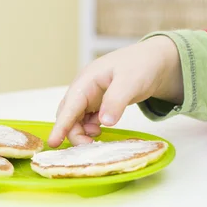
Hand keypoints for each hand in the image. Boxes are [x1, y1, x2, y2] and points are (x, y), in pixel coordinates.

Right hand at [48, 36, 182, 147]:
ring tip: (98, 138)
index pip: (69, 107)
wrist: (154, 60)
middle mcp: (83, 90)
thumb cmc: (141, 65)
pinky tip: (100, 132)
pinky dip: (89, 130)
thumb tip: (104, 123)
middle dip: (73, 133)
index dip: (61, 126)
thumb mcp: (130, 82)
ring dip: (81, 132)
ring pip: (75, 120)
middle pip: (68, 116)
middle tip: (89, 147)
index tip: (53, 142)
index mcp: (86, 81)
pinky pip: (85, 120)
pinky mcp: (96, 104)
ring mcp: (89, 97)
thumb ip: (116, 101)